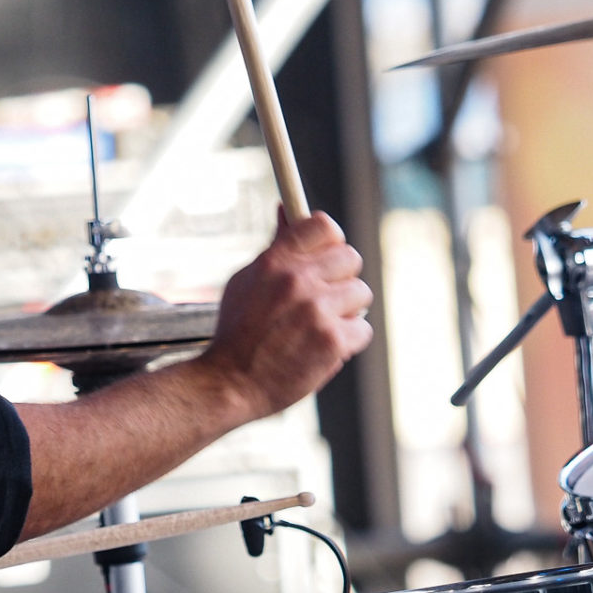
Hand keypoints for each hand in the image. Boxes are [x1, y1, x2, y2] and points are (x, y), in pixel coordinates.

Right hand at [197, 210, 372, 420]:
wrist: (230, 383)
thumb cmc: (238, 331)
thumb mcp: (247, 280)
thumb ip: (276, 248)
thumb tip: (287, 209)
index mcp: (275, 261)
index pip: (323, 226)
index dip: (331, 240)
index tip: (327, 253)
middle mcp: (297, 280)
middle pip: (350, 257)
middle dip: (342, 278)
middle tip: (325, 297)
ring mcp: (317, 310)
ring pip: (361, 294)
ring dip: (347, 311)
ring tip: (320, 326)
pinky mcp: (332, 341)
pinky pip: (362, 329)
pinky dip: (348, 341)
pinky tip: (322, 347)